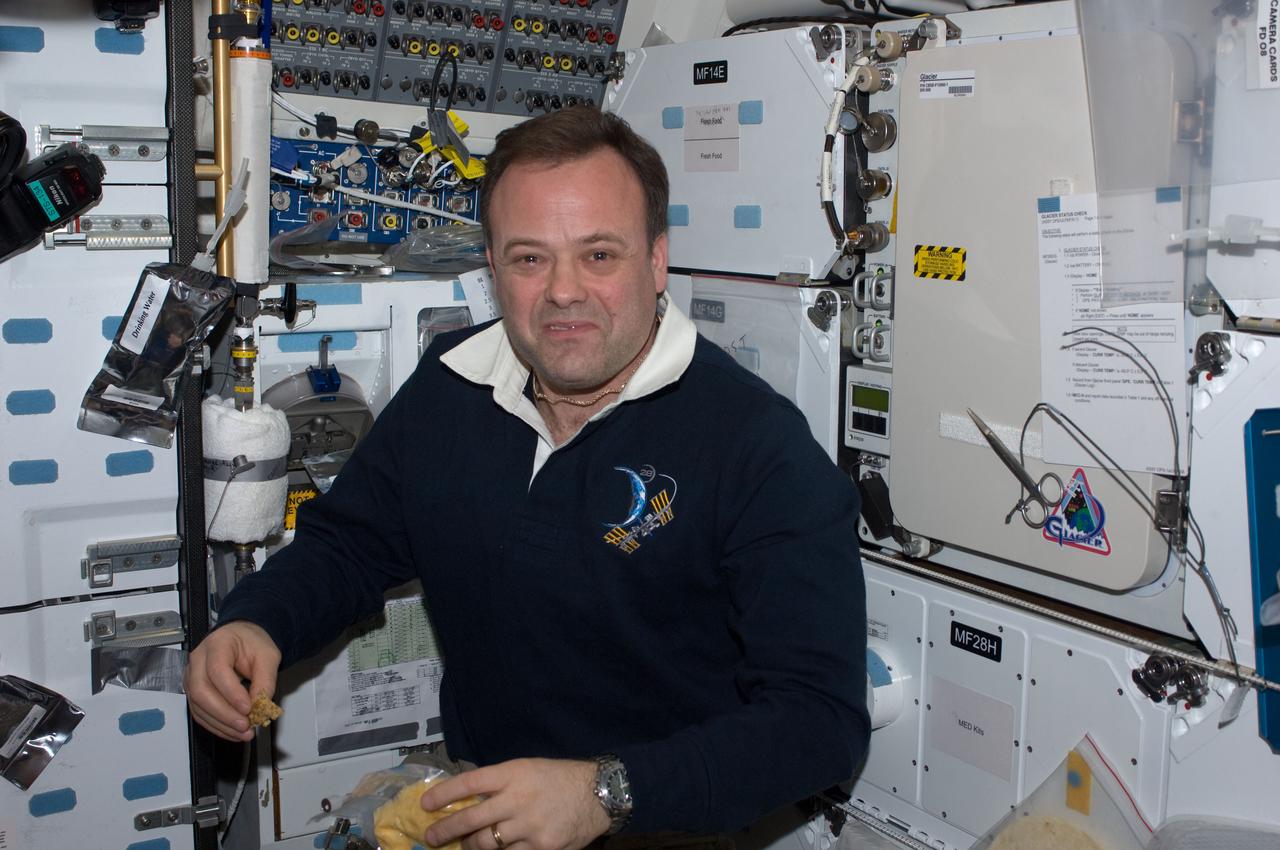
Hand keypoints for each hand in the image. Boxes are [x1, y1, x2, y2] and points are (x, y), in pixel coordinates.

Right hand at [184, 620, 280, 741]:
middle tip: (245, 725)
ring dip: (221, 724)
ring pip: (198, 705)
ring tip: (243, 733)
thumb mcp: (268, 656)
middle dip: (224, 713)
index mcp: (218, 644)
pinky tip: (232, 732)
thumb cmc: (252, 644)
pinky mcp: (193, 691)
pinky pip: (199, 713)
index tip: (248, 708)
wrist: (242, 639)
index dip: (231, 693)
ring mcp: (192, 676)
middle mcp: (198, 660)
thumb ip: (265, 680)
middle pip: (202, 691)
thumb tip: (259, 706)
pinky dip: (216, 726)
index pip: (217, 670)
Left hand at [421, 758, 609, 849]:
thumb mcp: (527, 769)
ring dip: (470, 846)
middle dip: (446, 830)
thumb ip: (500, 783)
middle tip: (431, 837)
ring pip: (487, 844)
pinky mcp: (541, 848)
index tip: (425, 804)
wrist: (599, 794)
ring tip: (463, 846)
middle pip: (471, 818)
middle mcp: (518, 799)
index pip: (469, 783)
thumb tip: (468, 799)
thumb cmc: (559, 778)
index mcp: (513, 773)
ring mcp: (529, 826)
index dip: (443, 794)